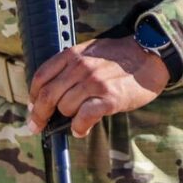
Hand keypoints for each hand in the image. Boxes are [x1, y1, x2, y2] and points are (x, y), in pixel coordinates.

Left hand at [26, 37, 168, 137]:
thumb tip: (52, 92)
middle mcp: (80, 67)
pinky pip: (84, 117)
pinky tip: (80, 130)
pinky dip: (79, 127)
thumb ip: (71, 67)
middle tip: (36, 126)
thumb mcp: (90, 51)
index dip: (32, 95)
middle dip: (39, 114)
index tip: (32, 107)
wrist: (150, 55)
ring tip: (75, 121)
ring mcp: (94, 82)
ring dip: (67, 118)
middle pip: (48, 95)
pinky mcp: (109, 98)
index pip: (41, 76)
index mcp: (73, 55)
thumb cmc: (120, 56)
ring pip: (65, 107)